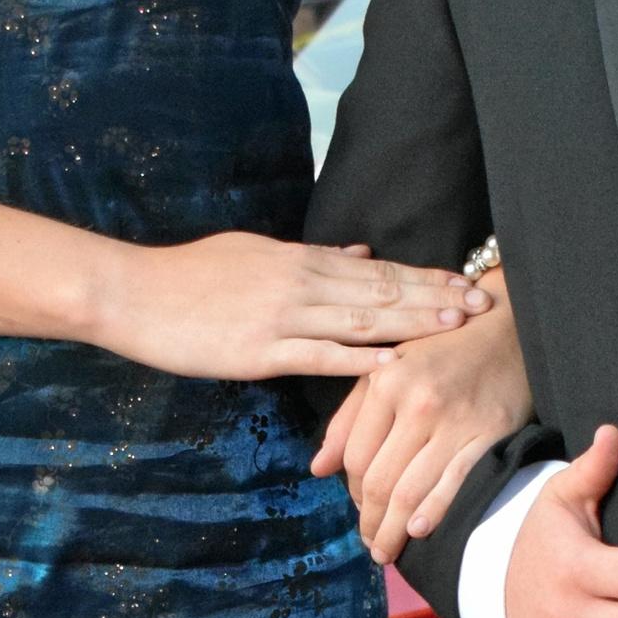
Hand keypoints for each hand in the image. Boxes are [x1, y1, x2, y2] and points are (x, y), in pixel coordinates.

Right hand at [87, 232, 485, 383]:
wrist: (134, 293)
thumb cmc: (191, 276)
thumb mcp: (256, 252)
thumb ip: (312, 256)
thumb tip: (360, 253)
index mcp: (301, 260)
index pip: (379, 270)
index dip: (426, 277)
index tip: (467, 282)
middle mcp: (300, 283)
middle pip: (382, 292)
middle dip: (436, 298)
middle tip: (483, 304)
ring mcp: (282, 317)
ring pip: (360, 320)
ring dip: (411, 324)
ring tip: (454, 328)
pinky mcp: (260, 351)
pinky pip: (319, 356)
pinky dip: (358, 360)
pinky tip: (393, 365)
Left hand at [313, 282, 531, 558]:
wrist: (506, 328)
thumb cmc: (441, 350)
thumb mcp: (386, 370)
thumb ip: (349, 419)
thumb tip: (318, 469)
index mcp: (387, 384)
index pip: (357, 456)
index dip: (352, 491)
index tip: (359, 509)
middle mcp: (418, 403)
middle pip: (381, 480)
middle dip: (371, 521)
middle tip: (371, 544)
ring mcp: (455, 421)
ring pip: (412, 489)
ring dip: (395, 528)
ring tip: (388, 549)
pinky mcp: (490, 433)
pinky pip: (456, 481)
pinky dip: (434, 511)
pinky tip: (419, 530)